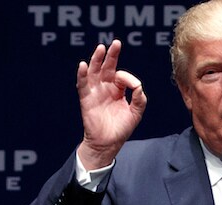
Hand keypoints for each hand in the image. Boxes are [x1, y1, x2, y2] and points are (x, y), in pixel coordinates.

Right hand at [76, 40, 146, 169]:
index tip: (133, 86)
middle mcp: (105, 88)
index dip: (127, 78)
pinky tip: (83, 65)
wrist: (108, 143)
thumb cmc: (121, 129)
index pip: (121, 76)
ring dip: (97, 60)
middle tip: (116, 43)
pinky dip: (82, 75)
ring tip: (101, 48)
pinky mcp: (86, 99)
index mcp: (117, 90)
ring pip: (94, 71)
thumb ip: (139, 98)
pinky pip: (82, 84)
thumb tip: (138, 85)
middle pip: (107, 67)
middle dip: (111, 55)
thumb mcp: (136, 112)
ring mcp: (95, 92)